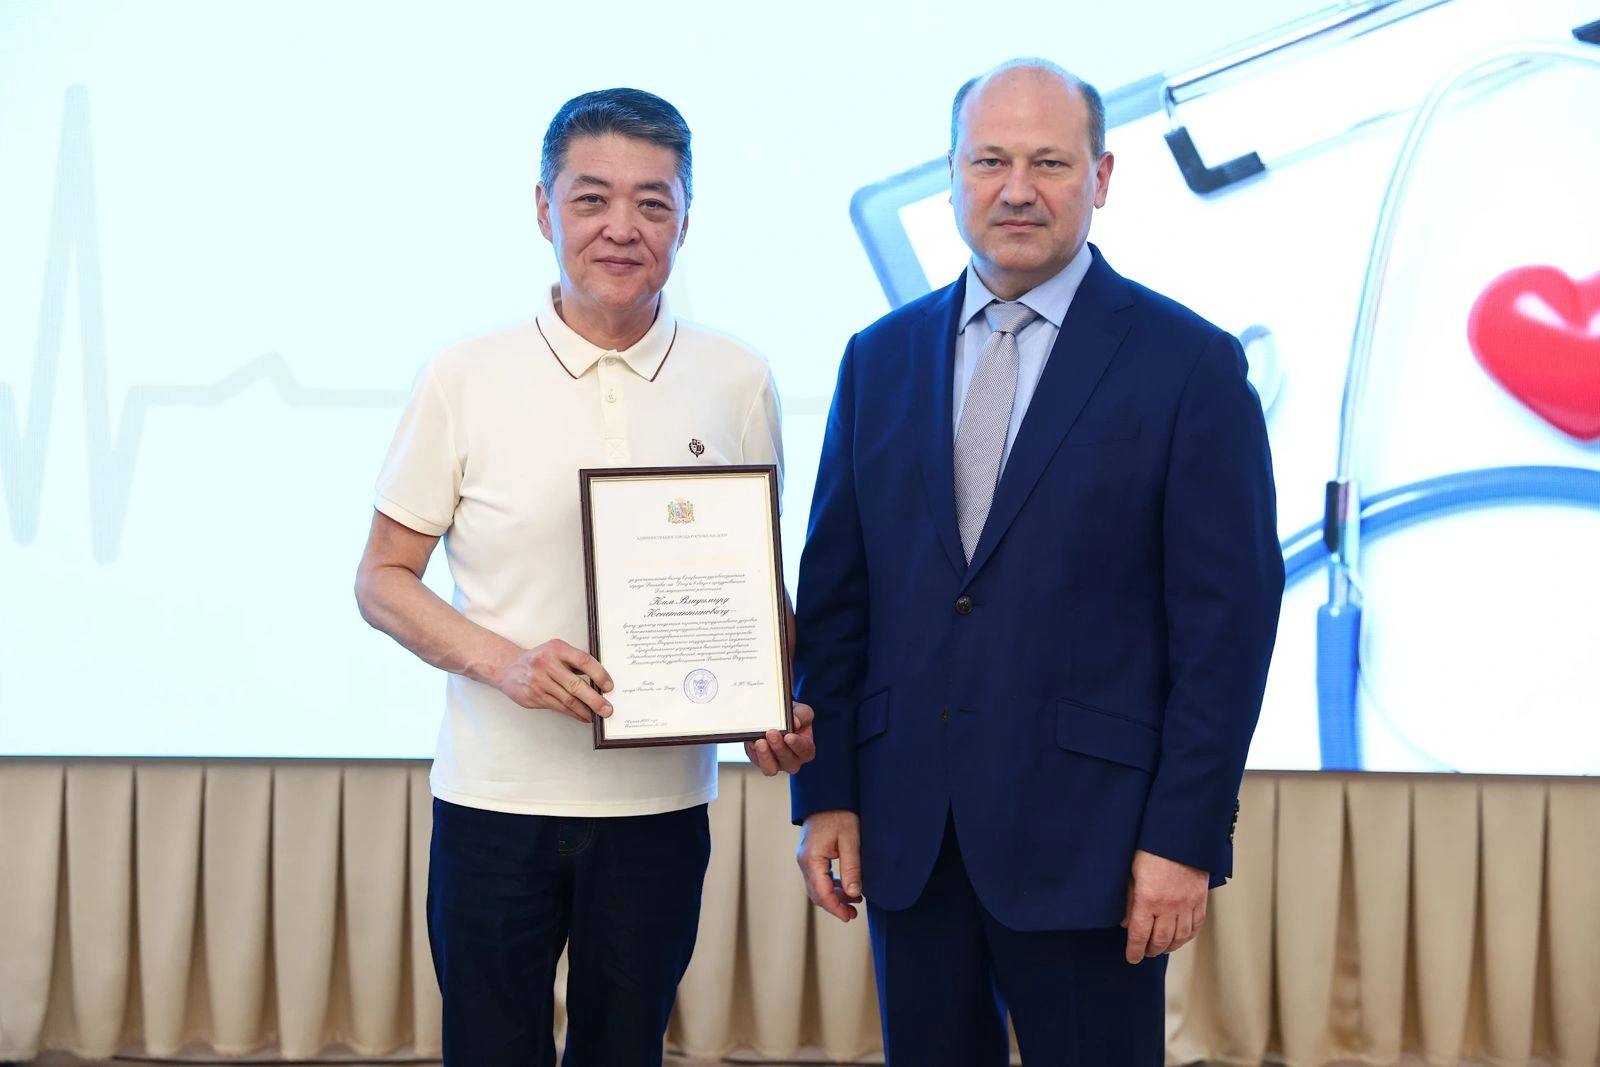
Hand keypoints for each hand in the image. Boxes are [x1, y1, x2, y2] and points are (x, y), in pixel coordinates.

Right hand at [491, 639, 613, 722]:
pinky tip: (582, 715)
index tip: (609, 686)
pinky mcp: (534, 697)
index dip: (599, 674)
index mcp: (557, 649)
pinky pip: (559, 707)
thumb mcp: (556, 651)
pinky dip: (574, 713)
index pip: (583, 661)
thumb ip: (575, 662)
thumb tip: (600, 680)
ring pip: (568, 700)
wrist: (508, 668)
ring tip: (597, 715)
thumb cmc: (539, 659)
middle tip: (607, 709)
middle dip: (594, 700)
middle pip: (576, 685)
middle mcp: (547, 664)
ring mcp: (539, 682)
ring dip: (585, 710)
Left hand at [745, 702, 816, 774]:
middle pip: (788, 762)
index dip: (797, 745)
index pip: (805, 751)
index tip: (789, 736)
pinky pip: (756, 761)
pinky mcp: (760, 761)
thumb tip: (795, 722)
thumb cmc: (792, 717)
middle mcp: (792, 760)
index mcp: (806, 749)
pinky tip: (752, 742)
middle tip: (772, 733)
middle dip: (779, 747)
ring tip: (760, 742)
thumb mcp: (801, 711)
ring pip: (770, 768)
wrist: (775, 717)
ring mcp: (776, 763)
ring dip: (765, 756)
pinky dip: (754, 752)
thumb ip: (801, 715)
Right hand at [797, 810, 862, 921]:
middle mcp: (804, 861)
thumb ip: (851, 868)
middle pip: (816, 893)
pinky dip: (831, 886)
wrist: (828, 795)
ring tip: (854, 902)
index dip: (835, 907)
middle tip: (853, 914)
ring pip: (817, 887)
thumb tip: (853, 893)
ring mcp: (805, 859)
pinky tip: (846, 888)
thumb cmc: (840, 814)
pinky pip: (818, 878)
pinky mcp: (810, 856)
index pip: (821, 892)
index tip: (849, 917)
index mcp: (811, 859)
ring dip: (833, 897)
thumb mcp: (850, 840)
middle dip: (834, 906)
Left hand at [1121, 849, 1208, 962]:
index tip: (1132, 958)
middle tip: (1145, 952)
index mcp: (1148, 900)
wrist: (1181, 834)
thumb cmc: (1152, 848)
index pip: (1140, 935)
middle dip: (1151, 950)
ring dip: (1169, 947)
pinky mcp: (1200, 900)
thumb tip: (1126, 923)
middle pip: (1161, 940)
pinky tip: (1181, 938)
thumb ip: (1129, 900)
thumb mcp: (1131, 872)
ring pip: (1180, 937)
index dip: (1135, 950)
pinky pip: (1195, 926)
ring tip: (1161, 948)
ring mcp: (1187, 905)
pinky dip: (1187, 936)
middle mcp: (1169, 907)